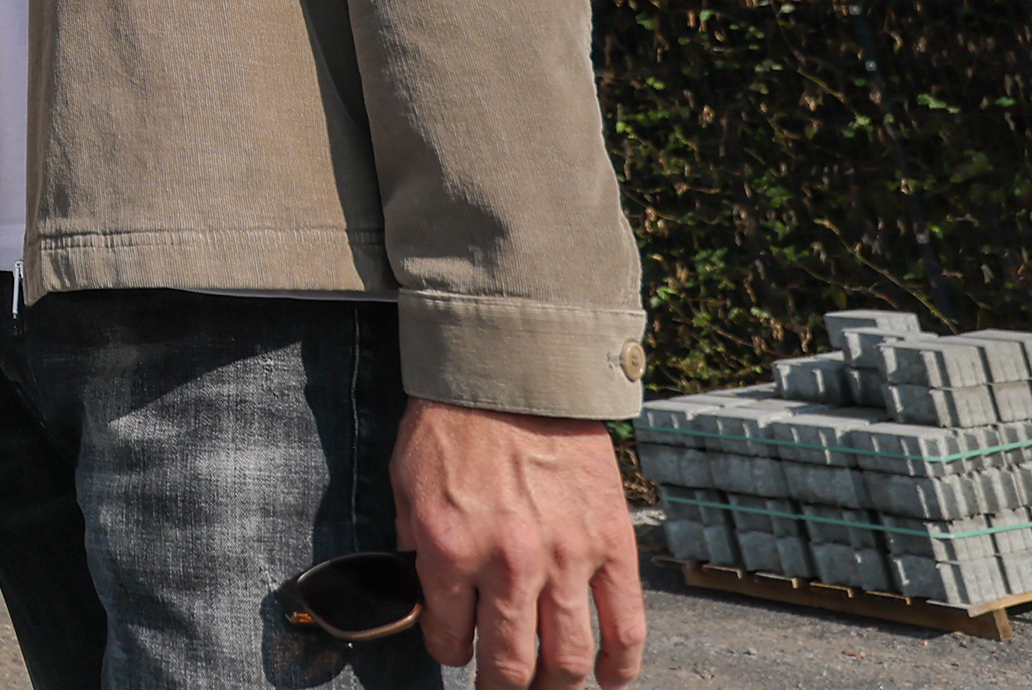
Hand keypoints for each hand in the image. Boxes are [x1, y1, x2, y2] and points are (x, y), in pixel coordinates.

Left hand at [391, 398, 645, 689]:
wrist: (514, 373)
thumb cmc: (454, 423)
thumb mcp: (407, 486)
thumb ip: (416, 548)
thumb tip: (425, 598)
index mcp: (449, 551)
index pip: (448, 639)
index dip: (448, 649)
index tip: (455, 646)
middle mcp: (507, 564)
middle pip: (510, 665)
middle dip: (500, 687)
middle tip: (500, 687)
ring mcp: (565, 558)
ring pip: (566, 657)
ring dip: (555, 684)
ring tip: (548, 685)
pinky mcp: (611, 544)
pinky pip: (625, 625)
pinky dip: (620, 664)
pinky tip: (609, 679)